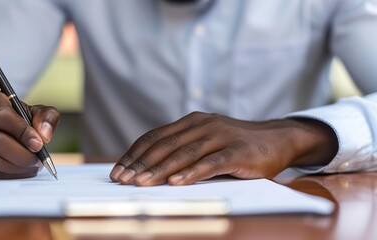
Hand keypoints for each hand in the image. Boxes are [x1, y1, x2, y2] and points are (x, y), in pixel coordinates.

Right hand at [0, 86, 59, 178]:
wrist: (10, 130)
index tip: (38, 143)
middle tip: (38, 159)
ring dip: (16, 166)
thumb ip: (46, 118)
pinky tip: (22, 169)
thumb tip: (44, 134)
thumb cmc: (23, 118)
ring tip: (33, 164)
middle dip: (21, 153)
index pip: (0, 115)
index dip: (21, 131)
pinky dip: (8, 174)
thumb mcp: (39, 111)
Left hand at [109, 112, 337, 185]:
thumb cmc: (235, 145)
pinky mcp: (237, 151)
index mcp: (190, 122)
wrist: (277, 139)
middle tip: (121, 180)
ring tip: (140, 183)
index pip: (154, 137)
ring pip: (183, 154)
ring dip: (159, 170)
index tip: (117, 171)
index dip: (134, 154)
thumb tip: (147, 168)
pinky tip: (176, 183)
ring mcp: (220, 136)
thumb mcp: (205, 141)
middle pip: (164, 145)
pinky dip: (191, 173)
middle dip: (140, 164)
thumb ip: (182, 149)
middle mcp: (202, 125)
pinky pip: (210, 163)